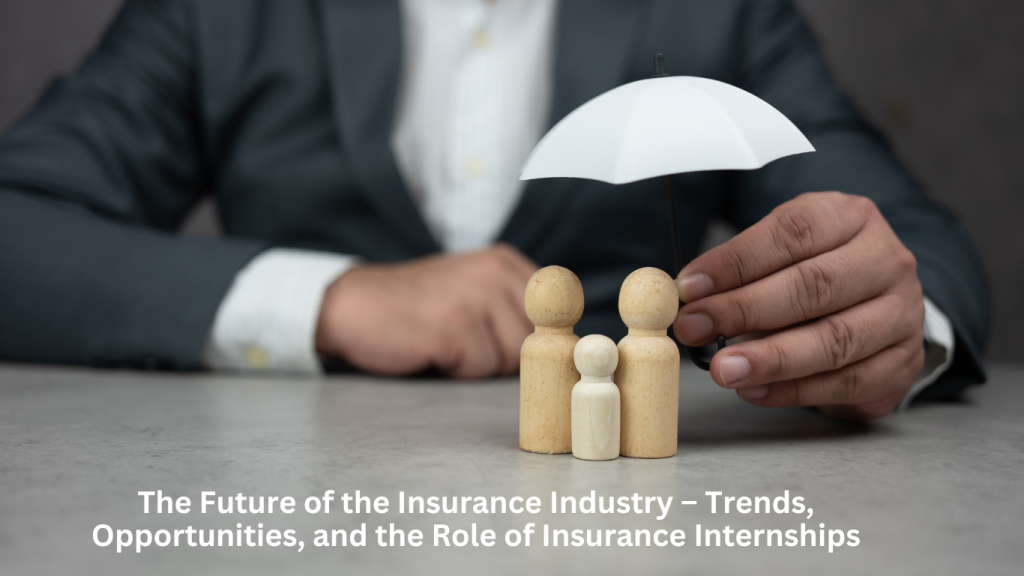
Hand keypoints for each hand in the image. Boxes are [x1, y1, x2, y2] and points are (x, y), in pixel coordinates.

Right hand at [316, 243, 537, 378]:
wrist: (355, 306)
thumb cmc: (417, 308)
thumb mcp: (473, 290)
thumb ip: (514, 308)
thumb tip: (561, 349)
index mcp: (505, 263)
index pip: (555, 316)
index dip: (536, 341)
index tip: (502, 340)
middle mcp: (494, 273)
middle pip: (535, 344)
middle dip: (501, 355)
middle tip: (462, 341)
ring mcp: (474, 297)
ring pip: (509, 360)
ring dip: (478, 364)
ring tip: (446, 342)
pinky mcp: (453, 326)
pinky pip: (479, 368)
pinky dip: (456, 370)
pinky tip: (431, 348)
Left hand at [673, 192, 925, 419]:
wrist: (876, 302)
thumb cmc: (816, 270)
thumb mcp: (782, 250)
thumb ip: (741, 269)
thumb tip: (692, 296)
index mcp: (851, 217)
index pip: (793, 232)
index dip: (737, 261)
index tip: (690, 287)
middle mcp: (887, 261)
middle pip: (814, 286)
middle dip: (744, 310)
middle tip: (696, 329)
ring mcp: (903, 314)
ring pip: (835, 340)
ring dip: (770, 358)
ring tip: (723, 368)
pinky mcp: (904, 363)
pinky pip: (847, 382)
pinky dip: (795, 391)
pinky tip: (754, 390)